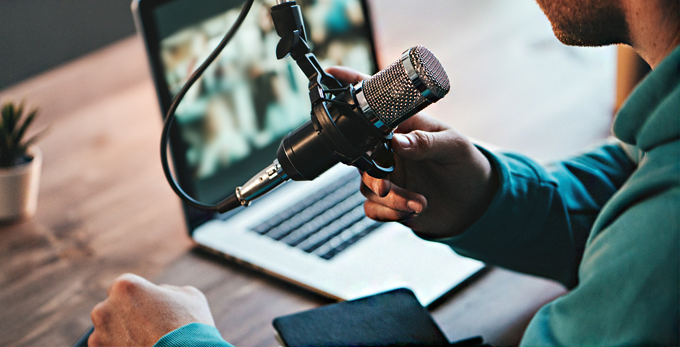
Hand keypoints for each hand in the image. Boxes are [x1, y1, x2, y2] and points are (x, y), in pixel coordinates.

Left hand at [89, 273, 215, 346]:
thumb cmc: (191, 326)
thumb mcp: (189, 296)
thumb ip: (166, 290)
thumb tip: (158, 294)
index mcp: (125, 286)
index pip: (121, 288)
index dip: (136, 298)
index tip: (147, 310)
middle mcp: (105, 308)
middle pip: (111, 309)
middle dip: (125, 317)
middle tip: (147, 328)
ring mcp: (99, 335)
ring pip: (107, 332)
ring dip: (120, 336)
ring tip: (145, 343)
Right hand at [327, 67, 498, 238]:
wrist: (475, 203)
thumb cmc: (467, 165)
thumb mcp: (454, 147)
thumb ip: (426, 142)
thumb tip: (398, 142)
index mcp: (403, 126)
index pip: (373, 104)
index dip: (350, 85)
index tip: (331, 74)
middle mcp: (389, 149)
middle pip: (361, 155)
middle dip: (371, 174)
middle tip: (386, 186)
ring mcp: (387, 174)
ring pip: (366, 186)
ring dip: (390, 199)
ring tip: (419, 203)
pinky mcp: (388, 200)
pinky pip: (372, 208)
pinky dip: (388, 213)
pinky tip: (411, 212)